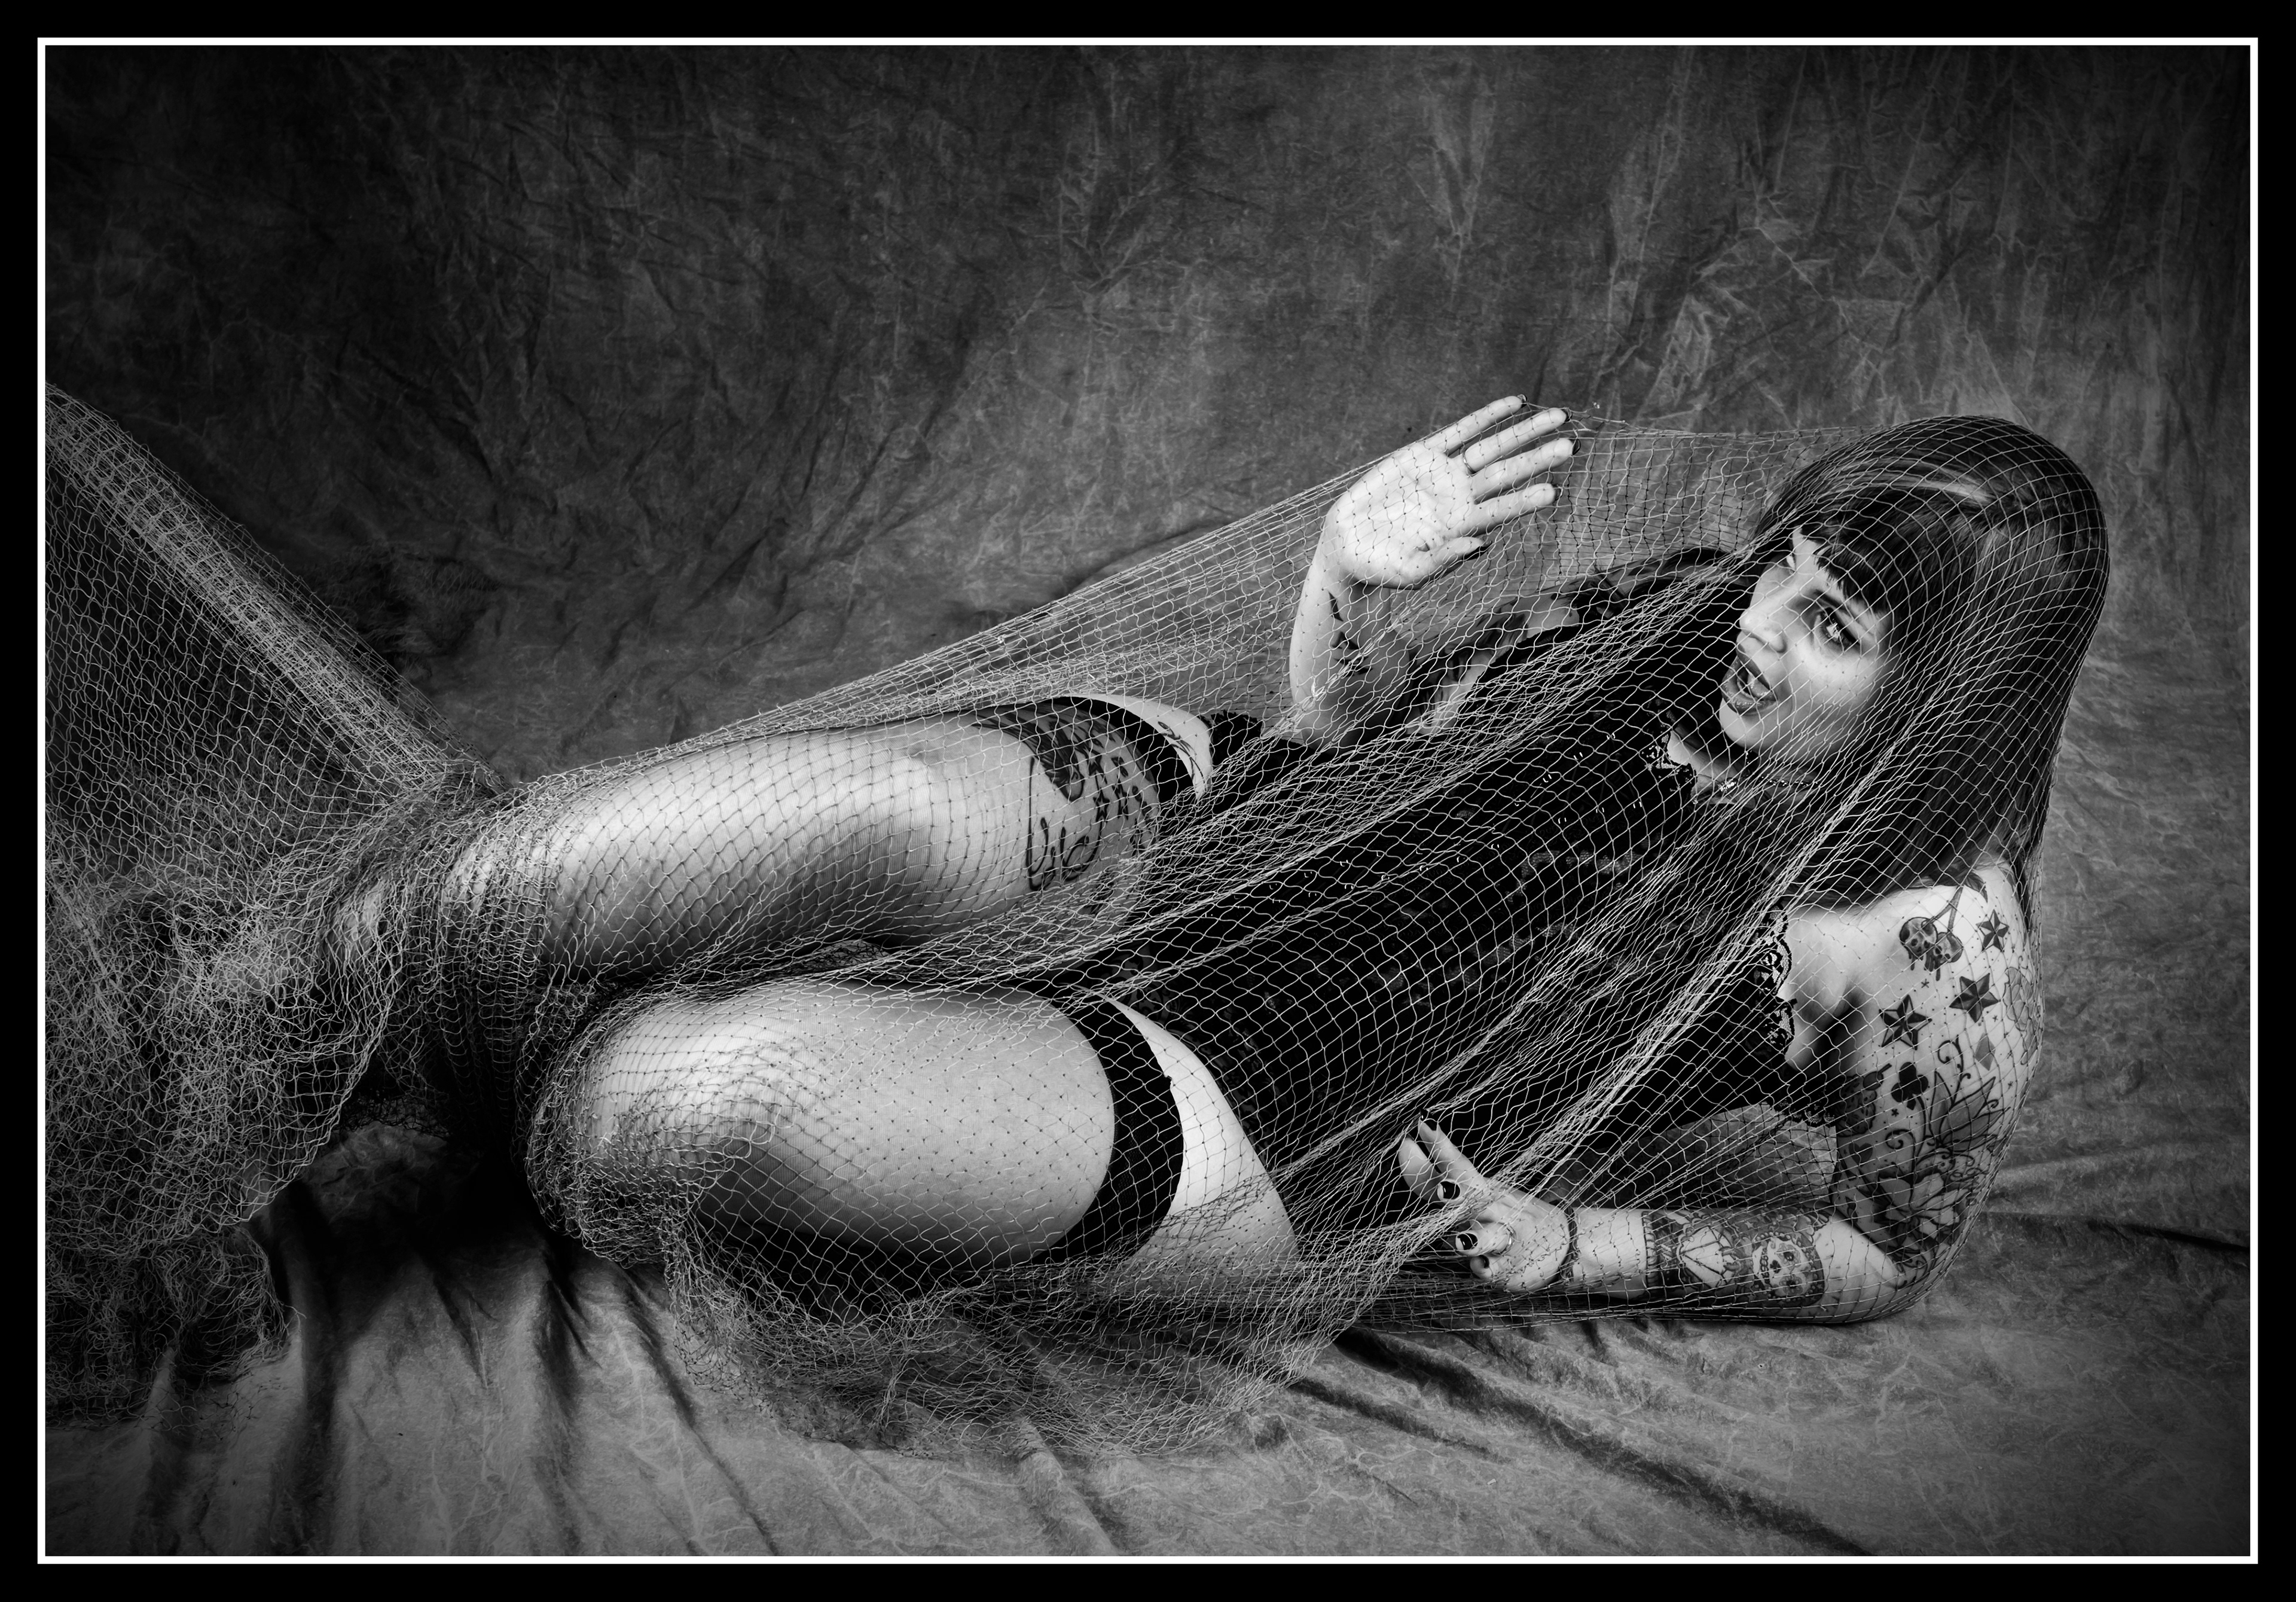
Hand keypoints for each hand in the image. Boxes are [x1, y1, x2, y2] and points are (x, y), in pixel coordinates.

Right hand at [1320, 399, 1574, 589]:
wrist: (1346, 547)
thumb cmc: (1380, 568)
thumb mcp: (1409, 573)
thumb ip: (1443, 562)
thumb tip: (1482, 544)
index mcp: (1461, 527)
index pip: (1501, 510)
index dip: (1525, 500)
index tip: (1553, 492)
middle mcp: (1459, 498)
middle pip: (1506, 473)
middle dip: (1537, 458)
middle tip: (1572, 445)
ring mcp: (1443, 474)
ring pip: (1491, 448)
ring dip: (1523, 432)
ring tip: (1559, 416)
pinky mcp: (1422, 455)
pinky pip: (1460, 430)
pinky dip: (1486, 416)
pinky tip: (1514, 402)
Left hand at [1396, 1120, 1573, 1291]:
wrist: (1562, 1244)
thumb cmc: (1505, 1215)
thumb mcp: (1475, 1194)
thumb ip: (1434, 1180)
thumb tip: (1403, 1146)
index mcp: (1482, 1190)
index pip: (1459, 1166)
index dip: (1440, 1148)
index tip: (1423, 1122)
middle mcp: (1494, 1210)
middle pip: (1474, 1197)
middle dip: (1459, 1192)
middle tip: (1445, 1187)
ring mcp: (1506, 1238)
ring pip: (1491, 1237)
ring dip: (1477, 1238)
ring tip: (1461, 1242)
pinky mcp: (1512, 1267)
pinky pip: (1499, 1269)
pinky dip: (1490, 1268)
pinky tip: (1482, 1269)